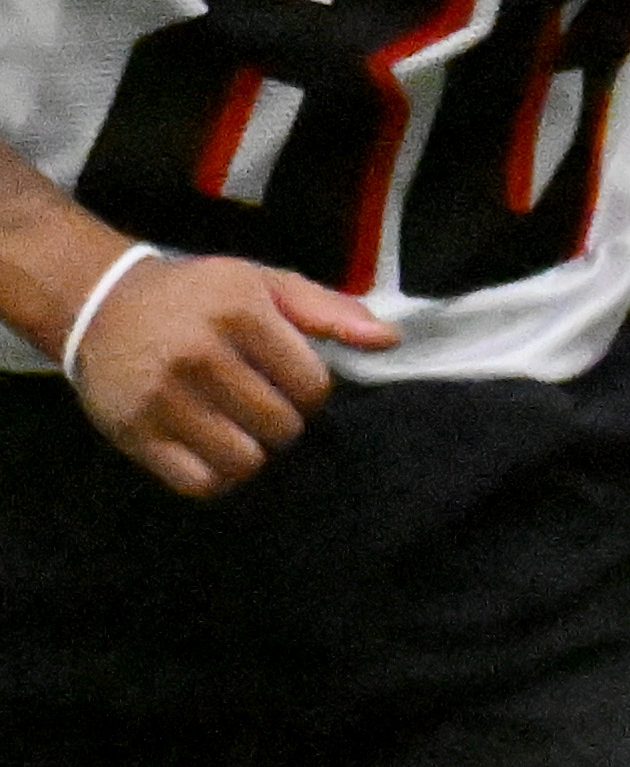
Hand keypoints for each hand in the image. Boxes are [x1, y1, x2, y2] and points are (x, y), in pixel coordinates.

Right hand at [71, 256, 396, 498]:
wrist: (102, 304)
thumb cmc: (200, 296)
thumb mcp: (265, 283)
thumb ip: (329, 310)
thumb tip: (390, 340)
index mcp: (239, 312)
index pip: (313, 386)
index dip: (311, 391)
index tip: (289, 379)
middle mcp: (198, 354)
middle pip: (281, 427)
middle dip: (283, 422)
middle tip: (261, 403)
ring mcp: (161, 397)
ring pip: (244, 461)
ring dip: (252, 451)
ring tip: (238, 425)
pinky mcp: (133, 433)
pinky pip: (200, 483)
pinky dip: (217, 476)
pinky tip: (213, 448)